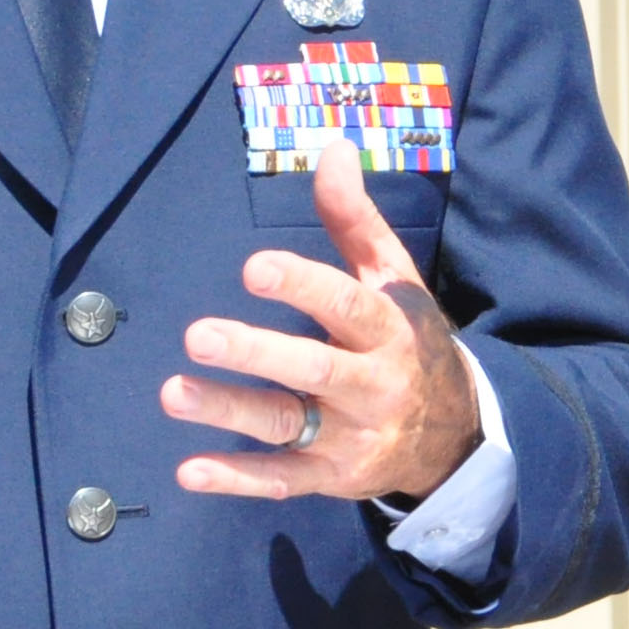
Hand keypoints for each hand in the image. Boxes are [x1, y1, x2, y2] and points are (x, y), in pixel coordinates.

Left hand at [165, 149, 482, 504]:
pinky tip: (188, 471)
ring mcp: (351, 436)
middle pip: (313, 368)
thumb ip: (356, 220)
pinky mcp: (331, 476)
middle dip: (257, 353)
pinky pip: (282, 480)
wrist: (456, 435)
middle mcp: (373, 384)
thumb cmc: (410, 341)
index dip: (303, 287)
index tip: (254, 268)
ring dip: (229, 412)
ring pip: (288, 424)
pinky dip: (236, 478)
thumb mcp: (395, 280)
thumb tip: (333, 148)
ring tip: (172, 393)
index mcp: (389, 330)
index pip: (346, 305)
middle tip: (199, 336)